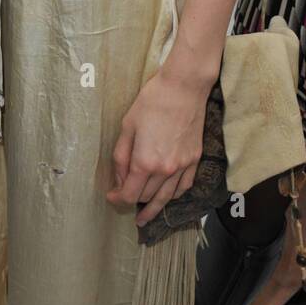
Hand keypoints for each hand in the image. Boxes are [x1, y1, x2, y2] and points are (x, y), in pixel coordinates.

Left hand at [106, 68, 208, 224]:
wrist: (183, 88)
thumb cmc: (151, 102)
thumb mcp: (127, 126)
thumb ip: (121, 157)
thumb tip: (119, 180)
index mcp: (145, 162)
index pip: (130, 195)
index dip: (118, 199)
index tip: (111, 197)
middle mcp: (165, 170)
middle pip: (146, 197)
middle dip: (133, 200)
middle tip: (123, 198)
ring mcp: (183, 167)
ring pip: (166, 198)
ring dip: (154, 207)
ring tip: (145, 216)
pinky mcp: (195, 160)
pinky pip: (184, 187)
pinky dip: (173, 195)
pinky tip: (167, 197)